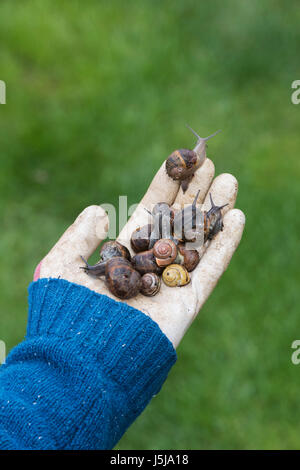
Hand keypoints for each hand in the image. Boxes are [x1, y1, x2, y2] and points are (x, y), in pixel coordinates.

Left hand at [34, 158, 244, 347]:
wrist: (83, 357)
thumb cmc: (66, 310)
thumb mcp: (61, 263)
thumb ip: (79, 236)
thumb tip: (99, 211)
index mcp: (123, 253)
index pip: (149, 212)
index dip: (164, 187)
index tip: (177, 160)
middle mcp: (149, 265)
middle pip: (177, 221)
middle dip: (193, 192)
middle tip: (210, 163)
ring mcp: (171, 282)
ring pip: (198, 240)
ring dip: (215, 211)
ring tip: (229, 181)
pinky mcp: (188, 301)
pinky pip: (212, 269)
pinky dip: (225, 244)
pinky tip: (237, 217)